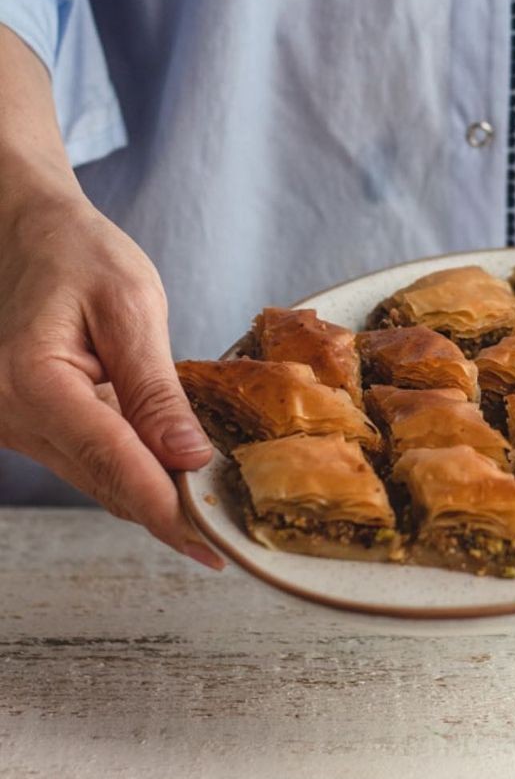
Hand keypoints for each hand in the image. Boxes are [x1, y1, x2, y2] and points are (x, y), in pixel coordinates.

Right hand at [0, 185, 223, 567]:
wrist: (28, 235)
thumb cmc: (79, 255)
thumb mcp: (130, 306)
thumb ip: (155, 387)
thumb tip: (188, 457)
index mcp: (31, 380)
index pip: (111, 459)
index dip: (165, 506)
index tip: (211, 542)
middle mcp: (10, 413)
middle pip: (103, 480)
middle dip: (168, 511)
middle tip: (229, 538)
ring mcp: (14, 425)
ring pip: (96, 478)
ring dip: (154, 496)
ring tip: (214, 515)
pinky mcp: (30, 425)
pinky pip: (89, 458)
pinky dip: (134, 470)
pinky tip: (179, 478)